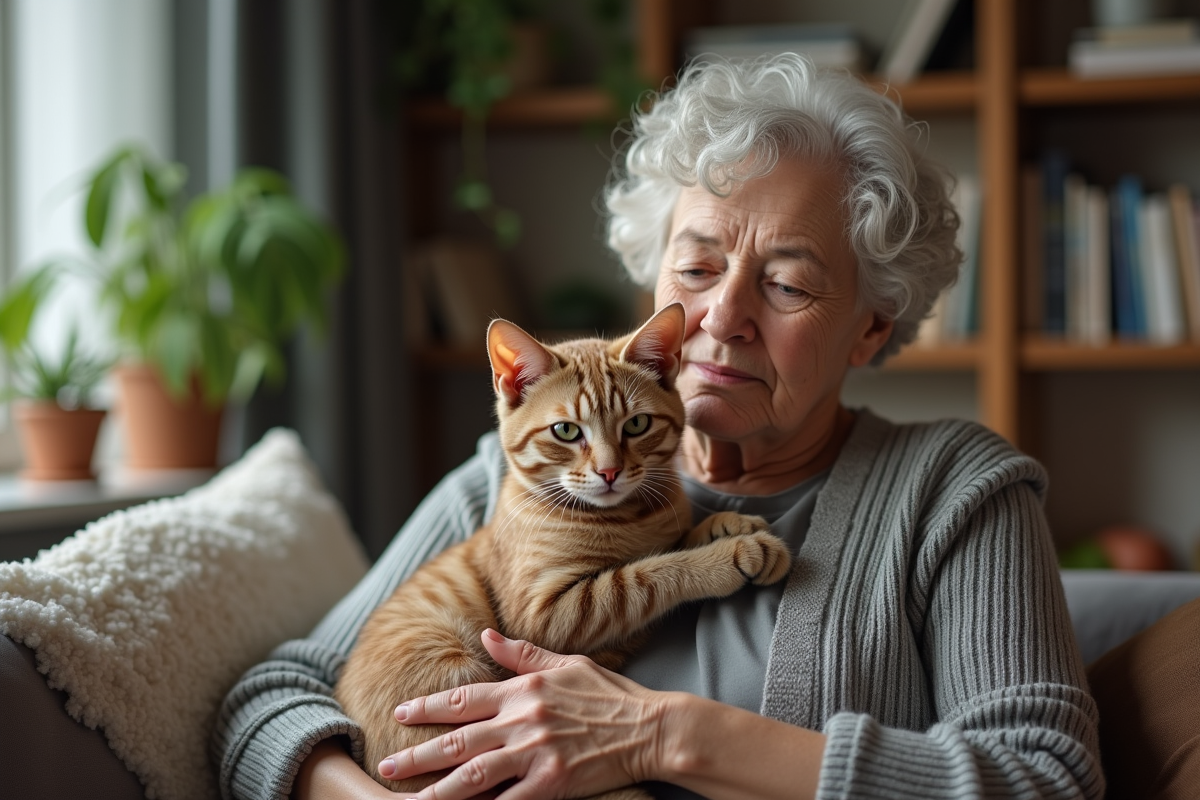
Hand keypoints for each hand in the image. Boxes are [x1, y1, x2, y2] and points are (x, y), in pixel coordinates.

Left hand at [378, 629, 668, 799]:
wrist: (652, 727)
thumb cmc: (612, 695)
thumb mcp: (567, 664)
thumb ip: (523, 655)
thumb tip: (486, 635)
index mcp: (524, 689)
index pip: (464, 697)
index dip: (429, 706)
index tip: (400, 712)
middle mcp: (523, 719)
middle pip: (459, 738)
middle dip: (419, 752)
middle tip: (387, 763)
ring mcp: (537, 752)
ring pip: (474, 773)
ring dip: (438, 787)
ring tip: (409, 799)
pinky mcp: (553, 781)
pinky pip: (510, 799)